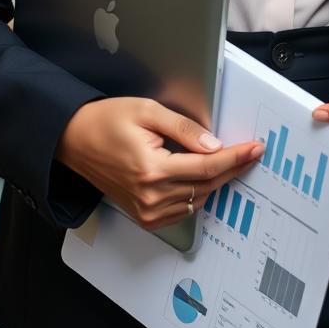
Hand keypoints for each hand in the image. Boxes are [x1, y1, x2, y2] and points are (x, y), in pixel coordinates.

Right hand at [55, 97, 264, 230]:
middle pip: (207, 185)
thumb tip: (214, 144)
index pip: (207, 167)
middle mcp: (150, 196)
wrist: (74, 141)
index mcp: (151, 170)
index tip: (254, 148)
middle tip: (251, 152)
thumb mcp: (147, 111)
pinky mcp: (144, 216)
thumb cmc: (105, 121)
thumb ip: (184, 129)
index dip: (235, 157)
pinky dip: (198, 194)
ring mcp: (146, 211)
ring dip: (217, 182)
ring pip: (198, 199)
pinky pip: (182, 209)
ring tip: (231, 162)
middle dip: (233, 168)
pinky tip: (204, 177)